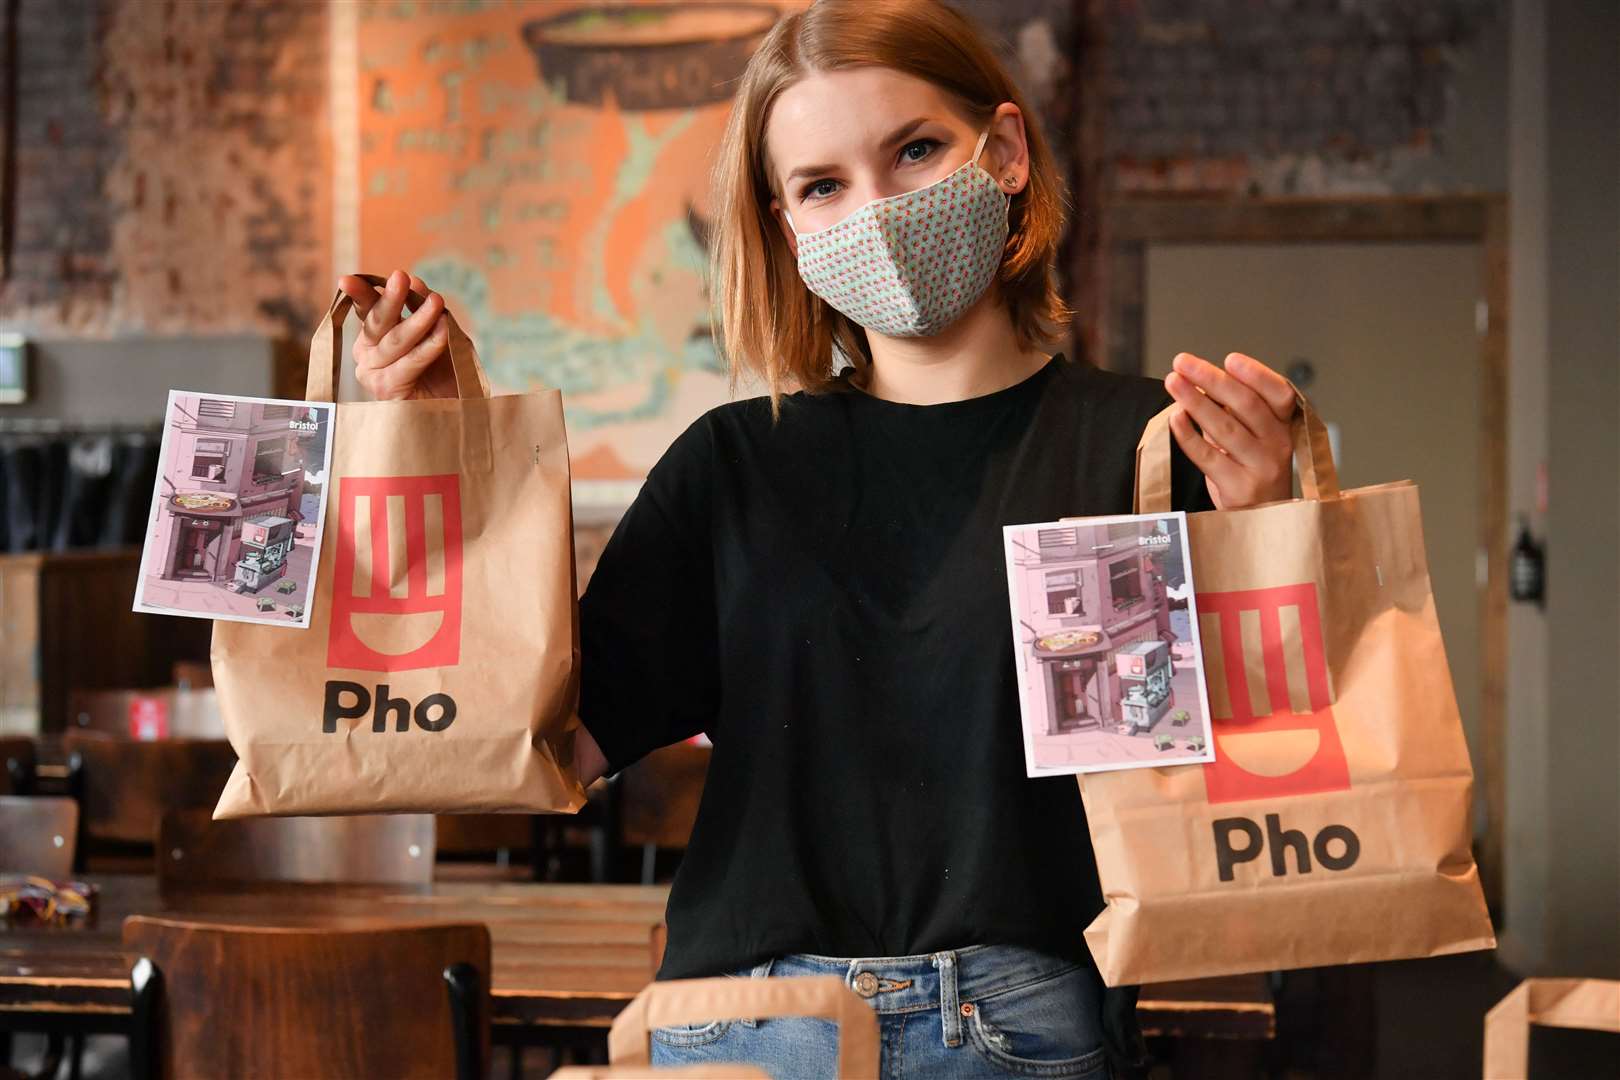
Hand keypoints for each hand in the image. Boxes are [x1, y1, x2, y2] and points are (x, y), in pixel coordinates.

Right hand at [336, 269, 456, 399]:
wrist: (456, 407)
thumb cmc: (445, 368)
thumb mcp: (437, 329)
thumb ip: (422, 307)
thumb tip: (414, 281)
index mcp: (373, 336)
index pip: (366, 309)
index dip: (359, 293)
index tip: (347, 280)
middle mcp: (366, 354)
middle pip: (377, 322)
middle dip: (390, 298)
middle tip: (401, 276)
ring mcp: (372, 373)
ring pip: (396, 341)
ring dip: (419, 319)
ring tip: (437, 301)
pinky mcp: (386, 390)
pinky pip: (410, 362)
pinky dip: (428, 345)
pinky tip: (443, 330)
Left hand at [1164, 352, 1296, 509]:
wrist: (1264, 520)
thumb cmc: (1253, 471)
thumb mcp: (1255, 438)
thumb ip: (1234, 412)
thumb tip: (1201, 381)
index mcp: (1285, 426)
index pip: (1280, 394)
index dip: (1257, 375)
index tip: (1230, 359)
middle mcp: (1278, 445)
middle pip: (1247, 405)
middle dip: (1212, 379)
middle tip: (1183, 362)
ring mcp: (1261, 468)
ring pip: (1225, 428)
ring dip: (1195, 401)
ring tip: (1173, 382)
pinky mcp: (1239, 488)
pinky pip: (1208, 457)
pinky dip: (1189, 436)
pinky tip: (1175, 418)